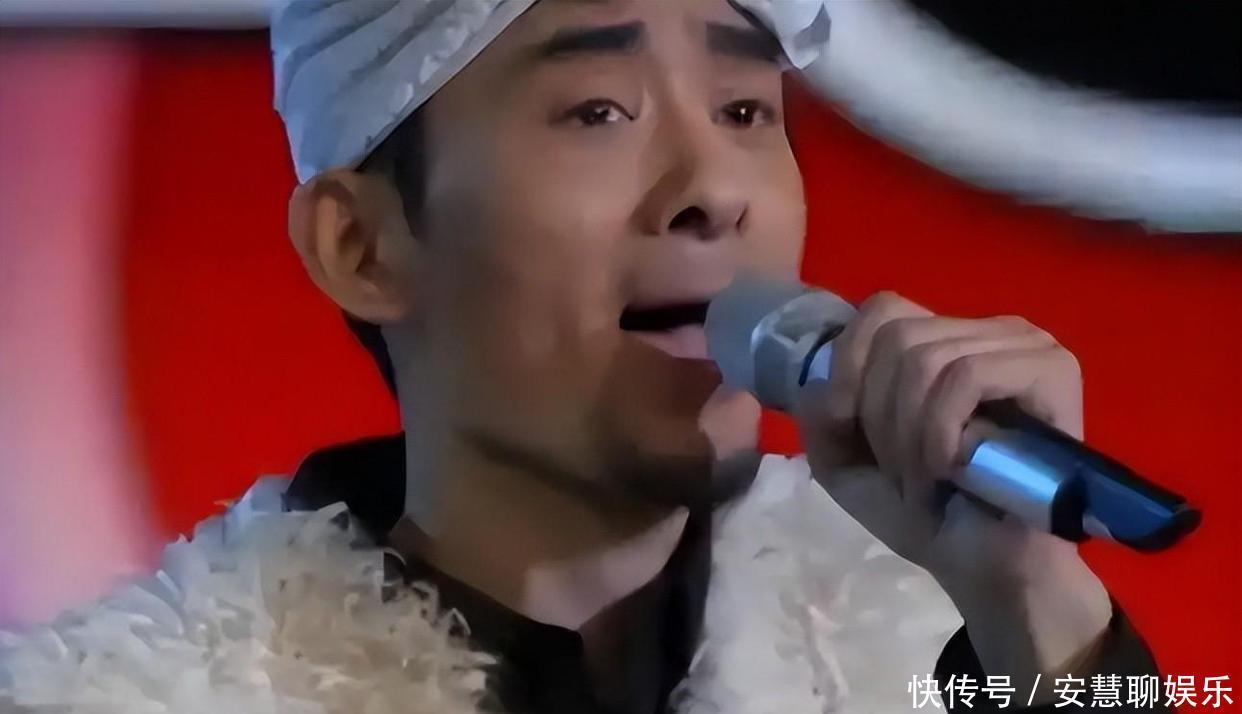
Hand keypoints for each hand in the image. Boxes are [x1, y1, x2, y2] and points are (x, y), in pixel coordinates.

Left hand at [795, 291, 1111, 692]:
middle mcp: (988, 329)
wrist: (985, 568)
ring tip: (927, 481)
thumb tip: (819, 381)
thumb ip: (818, 415)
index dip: (851, 370)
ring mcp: (1025, 345)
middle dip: (880, 417)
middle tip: (903, 473)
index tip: (855, 433)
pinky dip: (940, 433)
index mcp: (945, 338)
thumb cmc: (925, 511)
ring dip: (909, 436)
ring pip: (926, 359)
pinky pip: (964, 377)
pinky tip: (952, 472)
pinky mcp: (1052, 371)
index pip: (881, 311)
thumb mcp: (845, 462)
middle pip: (897, 336)